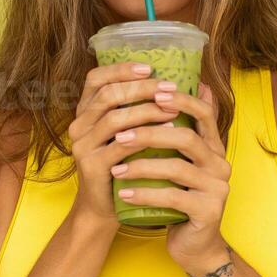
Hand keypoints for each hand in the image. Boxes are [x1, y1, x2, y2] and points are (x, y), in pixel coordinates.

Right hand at [66, 61, 179, 230]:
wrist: (106, 207)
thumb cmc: (125, 164)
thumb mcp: (133, 133)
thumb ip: (147, 108)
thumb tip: (197, 85)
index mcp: (86, 112)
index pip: (95, 79)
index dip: (120, 69)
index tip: (149, 68)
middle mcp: (79, 126)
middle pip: (107, 95)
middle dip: (141, 88)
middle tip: (169, 88)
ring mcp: (83, 146)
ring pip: (115, 118)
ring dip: (146, 110)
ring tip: (173, 109)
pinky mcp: (93, 167)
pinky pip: (120, 146)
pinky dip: (145, 136)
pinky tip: (168, 132)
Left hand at [108, 81, 231, 272]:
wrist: (194, 246)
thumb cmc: (181, 199)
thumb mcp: (180, 163)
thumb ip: (177, 134)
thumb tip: (181, 90)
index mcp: (214, 148)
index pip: (204, 114)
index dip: (180, 100)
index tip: (152, 93)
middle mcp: (220, 164)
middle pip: (186, 138)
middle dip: (150, 133)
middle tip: (119, 135)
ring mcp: (217, 188)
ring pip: (177, 168)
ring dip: (141, 166)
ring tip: (115, 170)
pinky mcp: (208, 211)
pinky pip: (173, 198)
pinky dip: (145, 195)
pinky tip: (125, 194)